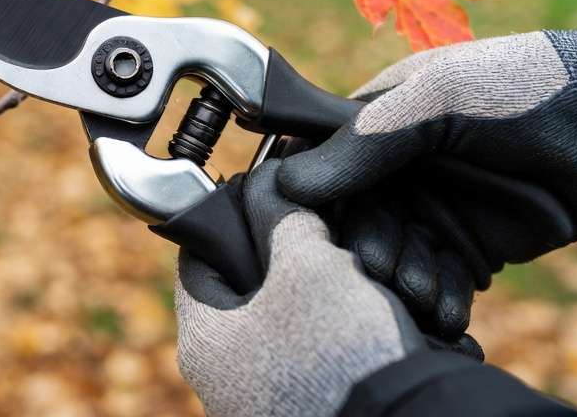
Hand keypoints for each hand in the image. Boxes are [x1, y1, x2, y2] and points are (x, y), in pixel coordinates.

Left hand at [174, 160, 425, 416]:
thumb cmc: (343, 351)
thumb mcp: (310, 265)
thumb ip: (281, 216)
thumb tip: (267, 182)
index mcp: (205, 340)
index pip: (199, 255)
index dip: (232, 216)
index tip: (264, 194)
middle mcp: (226, 377)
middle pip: (248, 288)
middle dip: (287, 254)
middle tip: (321, 232)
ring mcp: (267, 400)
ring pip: (290, 319)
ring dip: (324, 290)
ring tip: (361, 272)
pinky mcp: (312, 408)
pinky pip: (321, 353)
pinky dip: (344, 327)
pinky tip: (377, 309)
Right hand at [277, 30, 576, 326]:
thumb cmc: (518, 87)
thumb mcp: (436, 99)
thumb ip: (364, 142)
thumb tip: (285, 184)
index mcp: (372, 125)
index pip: (321, 172)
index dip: (317, 207)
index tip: (320, 232)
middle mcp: (394, 172)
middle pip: (356, 225)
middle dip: (369, 251)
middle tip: (386, 269)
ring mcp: (432, 210)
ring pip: (395, 259)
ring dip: (404, 282)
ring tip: (425, 294)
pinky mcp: (470, 248)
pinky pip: (439, 283)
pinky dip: (440, 300)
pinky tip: (449, 311)